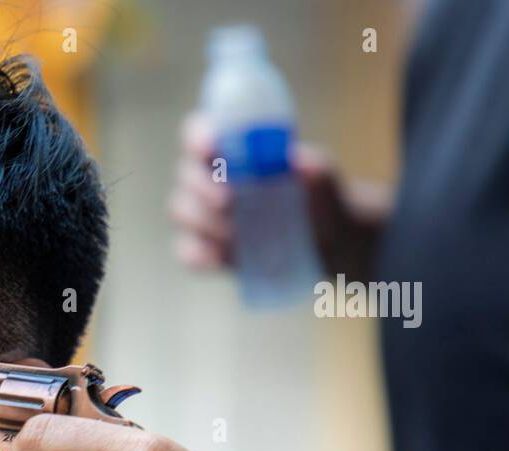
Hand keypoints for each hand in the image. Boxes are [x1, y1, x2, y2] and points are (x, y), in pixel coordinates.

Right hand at [167, 112, 385, 279]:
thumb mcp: (325, 183)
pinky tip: (216, 260)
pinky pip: (187, 250)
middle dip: (202, 187)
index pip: (199, 131)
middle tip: (229, 202)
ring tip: (235, 233)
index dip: (198, 135)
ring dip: (203, 221)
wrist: (327, 243)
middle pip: (186, 172)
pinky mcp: (204, 247)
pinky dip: (198, 254)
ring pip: (181, 210)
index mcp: (232, 146)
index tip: (211, 147)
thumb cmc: (321, 199)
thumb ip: (316, 170)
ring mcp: (203, 213)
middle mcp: (209, 175)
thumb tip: (299, 163)